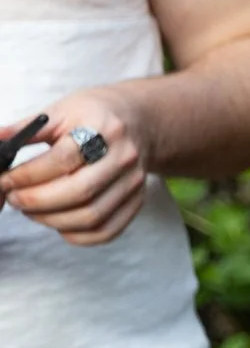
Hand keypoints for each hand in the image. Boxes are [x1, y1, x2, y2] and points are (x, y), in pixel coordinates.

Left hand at [0, 89, 151, 245]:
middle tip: (14, 199)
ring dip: (53, 220)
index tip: (5, 180)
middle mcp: (124, 158)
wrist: (138, 123)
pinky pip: (107, 230)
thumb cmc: (92, 116)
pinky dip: (78, 236)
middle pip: (79, 192)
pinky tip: (58, 224)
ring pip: (91, 216)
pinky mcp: (137, 202)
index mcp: (103, 130)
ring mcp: (133, 183)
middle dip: (37, 201)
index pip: (63, 159)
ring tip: (31, 211)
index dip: (29, 175)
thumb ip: (26, 130)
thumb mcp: (59, 112)